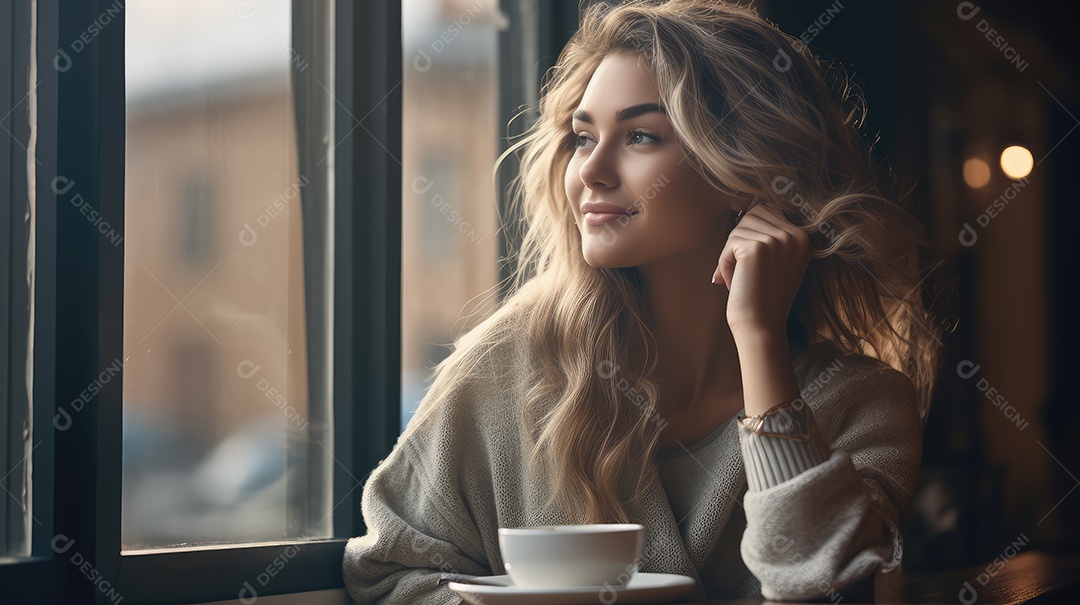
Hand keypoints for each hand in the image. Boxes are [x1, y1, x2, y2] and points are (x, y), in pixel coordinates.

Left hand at [712, 202, 810, 338]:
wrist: (762, 326)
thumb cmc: (764, 297)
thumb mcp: (778, 260)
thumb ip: (769, 233)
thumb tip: (747, 202)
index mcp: (804, 236)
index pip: (767, 211)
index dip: (751, 233)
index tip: (752, 263)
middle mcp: (795, 235)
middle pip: (752, 215)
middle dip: (740, 241)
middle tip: (742, 272)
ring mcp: (777, 240)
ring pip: (738, 229)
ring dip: (731, 254)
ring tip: (740, 279)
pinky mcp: (757, 248)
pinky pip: (729, 244)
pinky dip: (724, 263)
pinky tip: (733, 283)